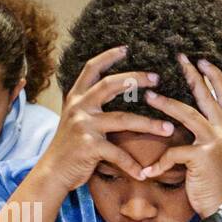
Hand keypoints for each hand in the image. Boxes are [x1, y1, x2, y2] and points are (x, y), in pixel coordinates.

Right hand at [38, 46, 175, 193]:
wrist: (52, 171)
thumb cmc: (71, 147)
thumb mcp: (76, 120)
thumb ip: (91, 106)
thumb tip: (114, 93)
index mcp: (76, 97)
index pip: (92, 69)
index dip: (108, 57)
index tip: (127, 48)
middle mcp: (78, 106)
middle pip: (110, 85)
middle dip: (136, 79)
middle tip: (157, 79)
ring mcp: (83, 125)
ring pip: (123, 119)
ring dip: (149, 124)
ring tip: (169, 129)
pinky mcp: (89, 146)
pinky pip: (118, 153)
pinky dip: (132, 165)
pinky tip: (143, 173)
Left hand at [141, 55, 221, 219]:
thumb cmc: (215, 178)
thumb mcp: (219, 150)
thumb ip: (213, 130)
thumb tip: (201, 115)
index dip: (213, 75)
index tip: (200, 61)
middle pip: (206, 95)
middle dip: (191, 75)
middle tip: (178, 58)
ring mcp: (215, 142)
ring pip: (187, 114)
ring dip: (165, 103)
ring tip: (148, 95)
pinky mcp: (202, 156)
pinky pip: (174, 152)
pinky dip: (160, 163)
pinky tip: (147, 170)